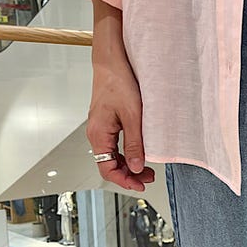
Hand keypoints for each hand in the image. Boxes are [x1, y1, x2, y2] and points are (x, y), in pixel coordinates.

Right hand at [87, 56, 154, 191]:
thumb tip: (136, 167)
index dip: (124, 180)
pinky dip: (127, 153)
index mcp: (98, 134)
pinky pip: (115, 145)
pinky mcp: (107, 123)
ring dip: (129, 165)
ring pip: (113, 156)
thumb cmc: (119, 82)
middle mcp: (96, 134)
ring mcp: (101, 129)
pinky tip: (139, 153)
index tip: (140, 185)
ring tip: (148, 168)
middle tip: (150, 177)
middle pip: (110, 165)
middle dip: (129, 175)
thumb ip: (134, 144)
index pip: (107, 169)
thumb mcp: (132, 117)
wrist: (112, 62)